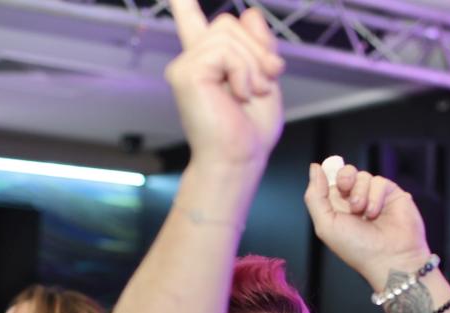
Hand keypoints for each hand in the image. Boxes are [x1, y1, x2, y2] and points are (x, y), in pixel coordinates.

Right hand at [165, 0, 283, 168]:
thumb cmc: (250, 131)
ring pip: (228, 33)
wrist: (239, 160)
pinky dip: (242, 73)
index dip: (183, 5)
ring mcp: (186, 65)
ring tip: (250, 93)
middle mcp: (193, 60)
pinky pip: (224, 51)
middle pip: (230, 21)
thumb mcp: (265, 78)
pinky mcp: (185, 73)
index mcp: (210, 62)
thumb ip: (259, 45)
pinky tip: (238, 95)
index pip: (190, 20)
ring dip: (253, 65)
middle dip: (258, 49)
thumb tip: (250, 13)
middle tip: (265, 84)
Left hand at [303, 161, 430, 286]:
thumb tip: (315, 168)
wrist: (389, 258)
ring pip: (363, 175)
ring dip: (360, 193)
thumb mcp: (326, 225)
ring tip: (364, 213)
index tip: (332, 183)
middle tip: (346, 191)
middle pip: (346, 172)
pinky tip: (376, 213)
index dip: (328, 176)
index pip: (329, 181)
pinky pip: (379, 181)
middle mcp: (355, 201)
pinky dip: (375, 196)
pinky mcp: (392, 194)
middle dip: (344, 178)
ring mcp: (374, 197)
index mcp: (337, 209)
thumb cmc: (357, 249)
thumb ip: (315, 196)